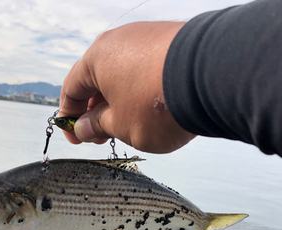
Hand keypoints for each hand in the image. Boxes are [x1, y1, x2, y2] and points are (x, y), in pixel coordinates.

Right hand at [59, 21, 194, 153]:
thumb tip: (84, 127)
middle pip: (96, 80)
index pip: (72, 89)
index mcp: (96, 58)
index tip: (75, 137)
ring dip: (117, 102)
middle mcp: (118, 41)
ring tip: (126, 126)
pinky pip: (144, 70)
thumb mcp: (120, 125)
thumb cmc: (157, 104)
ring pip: (122, 75)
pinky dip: (139, 91)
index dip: (69, 118)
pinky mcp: (170, 43)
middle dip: (95, 111)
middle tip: (100, 136)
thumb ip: (97, 126)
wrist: (212, 77)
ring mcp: (146, 39)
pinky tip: (148, 109)